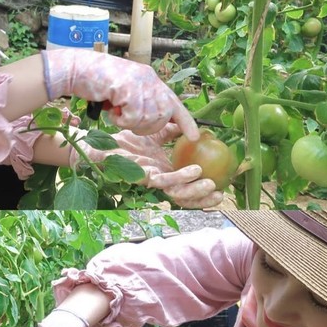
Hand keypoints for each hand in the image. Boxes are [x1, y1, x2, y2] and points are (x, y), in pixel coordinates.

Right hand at [42, 49, 198, 140]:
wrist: (80, 69)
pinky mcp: (130, 90)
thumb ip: (142, 101)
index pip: (175, 104)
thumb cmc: (99, 82)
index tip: (196, 137)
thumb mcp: (127, 90)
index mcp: (152, 81)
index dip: (186, 122)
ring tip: (117, 110)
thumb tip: (154, 120)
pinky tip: (112, 108)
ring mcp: (141, 84)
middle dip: (146, 126)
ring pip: (148, 120)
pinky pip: (133, 118)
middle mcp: (151, 81)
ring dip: (130, 123)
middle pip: (162, 118)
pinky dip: (121, 120)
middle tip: (127, 118)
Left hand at [72, 124, 223, 208]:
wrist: (103, 142)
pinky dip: (178, 177)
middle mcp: (160, 181)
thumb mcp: (156, 132)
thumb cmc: (127, 140)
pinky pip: (162, 181)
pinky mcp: (142, 177)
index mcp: (166, 173)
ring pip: (175, 193)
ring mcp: (152, 181)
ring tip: (206, 180)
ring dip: (193, 190)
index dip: (205, 193)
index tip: (222, 191)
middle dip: (203, 199)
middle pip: (185, 198)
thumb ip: (173, 130)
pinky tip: (192, 171)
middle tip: (219, 193)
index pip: (188, 189)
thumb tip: (195, 127)